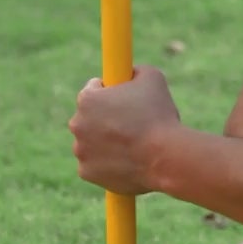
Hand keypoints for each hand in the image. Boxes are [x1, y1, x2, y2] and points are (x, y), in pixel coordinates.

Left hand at [68, 67, 180, 195]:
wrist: (165, 157)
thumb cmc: (159, 116)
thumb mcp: (152, 78)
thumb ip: (136, 71)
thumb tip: (132, 72)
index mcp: (87, 99)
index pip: (94, 88)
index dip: (111, 91)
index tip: (122, 98)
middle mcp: (77, 124)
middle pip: (89, 117)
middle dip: (105, 118)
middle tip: (130, 123)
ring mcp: (80, 150)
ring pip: (91, 141)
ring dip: (106, 141)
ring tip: (133, 144)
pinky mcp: (86, 172)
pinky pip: (95, 164)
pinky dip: (107, 163)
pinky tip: (128, 160)